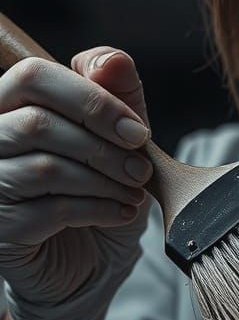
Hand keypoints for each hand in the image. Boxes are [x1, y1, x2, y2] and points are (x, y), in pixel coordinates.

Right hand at [0, 48, 152, 319]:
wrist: (89, 260)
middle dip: (104, 147)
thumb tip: (112, 59)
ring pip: (46, 168)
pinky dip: (98, 209)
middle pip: (38, 124)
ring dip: (105, 180)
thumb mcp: (119, 138)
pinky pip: (52, 210)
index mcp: (10, 103)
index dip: (91, 99)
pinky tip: (122, 212)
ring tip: (135, 191)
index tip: (138, 130)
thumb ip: (118, 94)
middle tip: (143, 169)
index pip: (33, 76)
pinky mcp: (0, 227)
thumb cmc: (99, 186)